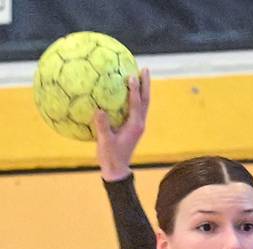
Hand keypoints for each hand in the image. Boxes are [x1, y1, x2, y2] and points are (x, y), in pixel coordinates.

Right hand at [94, 67, 150, 181]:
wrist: (117, 169)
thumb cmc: (111, 156)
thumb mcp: (105, 141)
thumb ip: (102, 126)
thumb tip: (98, 110)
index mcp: (135, 126)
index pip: (137, 104)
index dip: (135, 90)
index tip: (132, 76)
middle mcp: (139, 123)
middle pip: (145, 100)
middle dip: (145, 84)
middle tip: (145, 68)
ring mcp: (136, 125)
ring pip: (142, 103)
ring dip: (142, 88)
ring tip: (139, 73)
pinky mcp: (132, 127)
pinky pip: (134, 108)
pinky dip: (133, 96)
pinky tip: (124, 88)